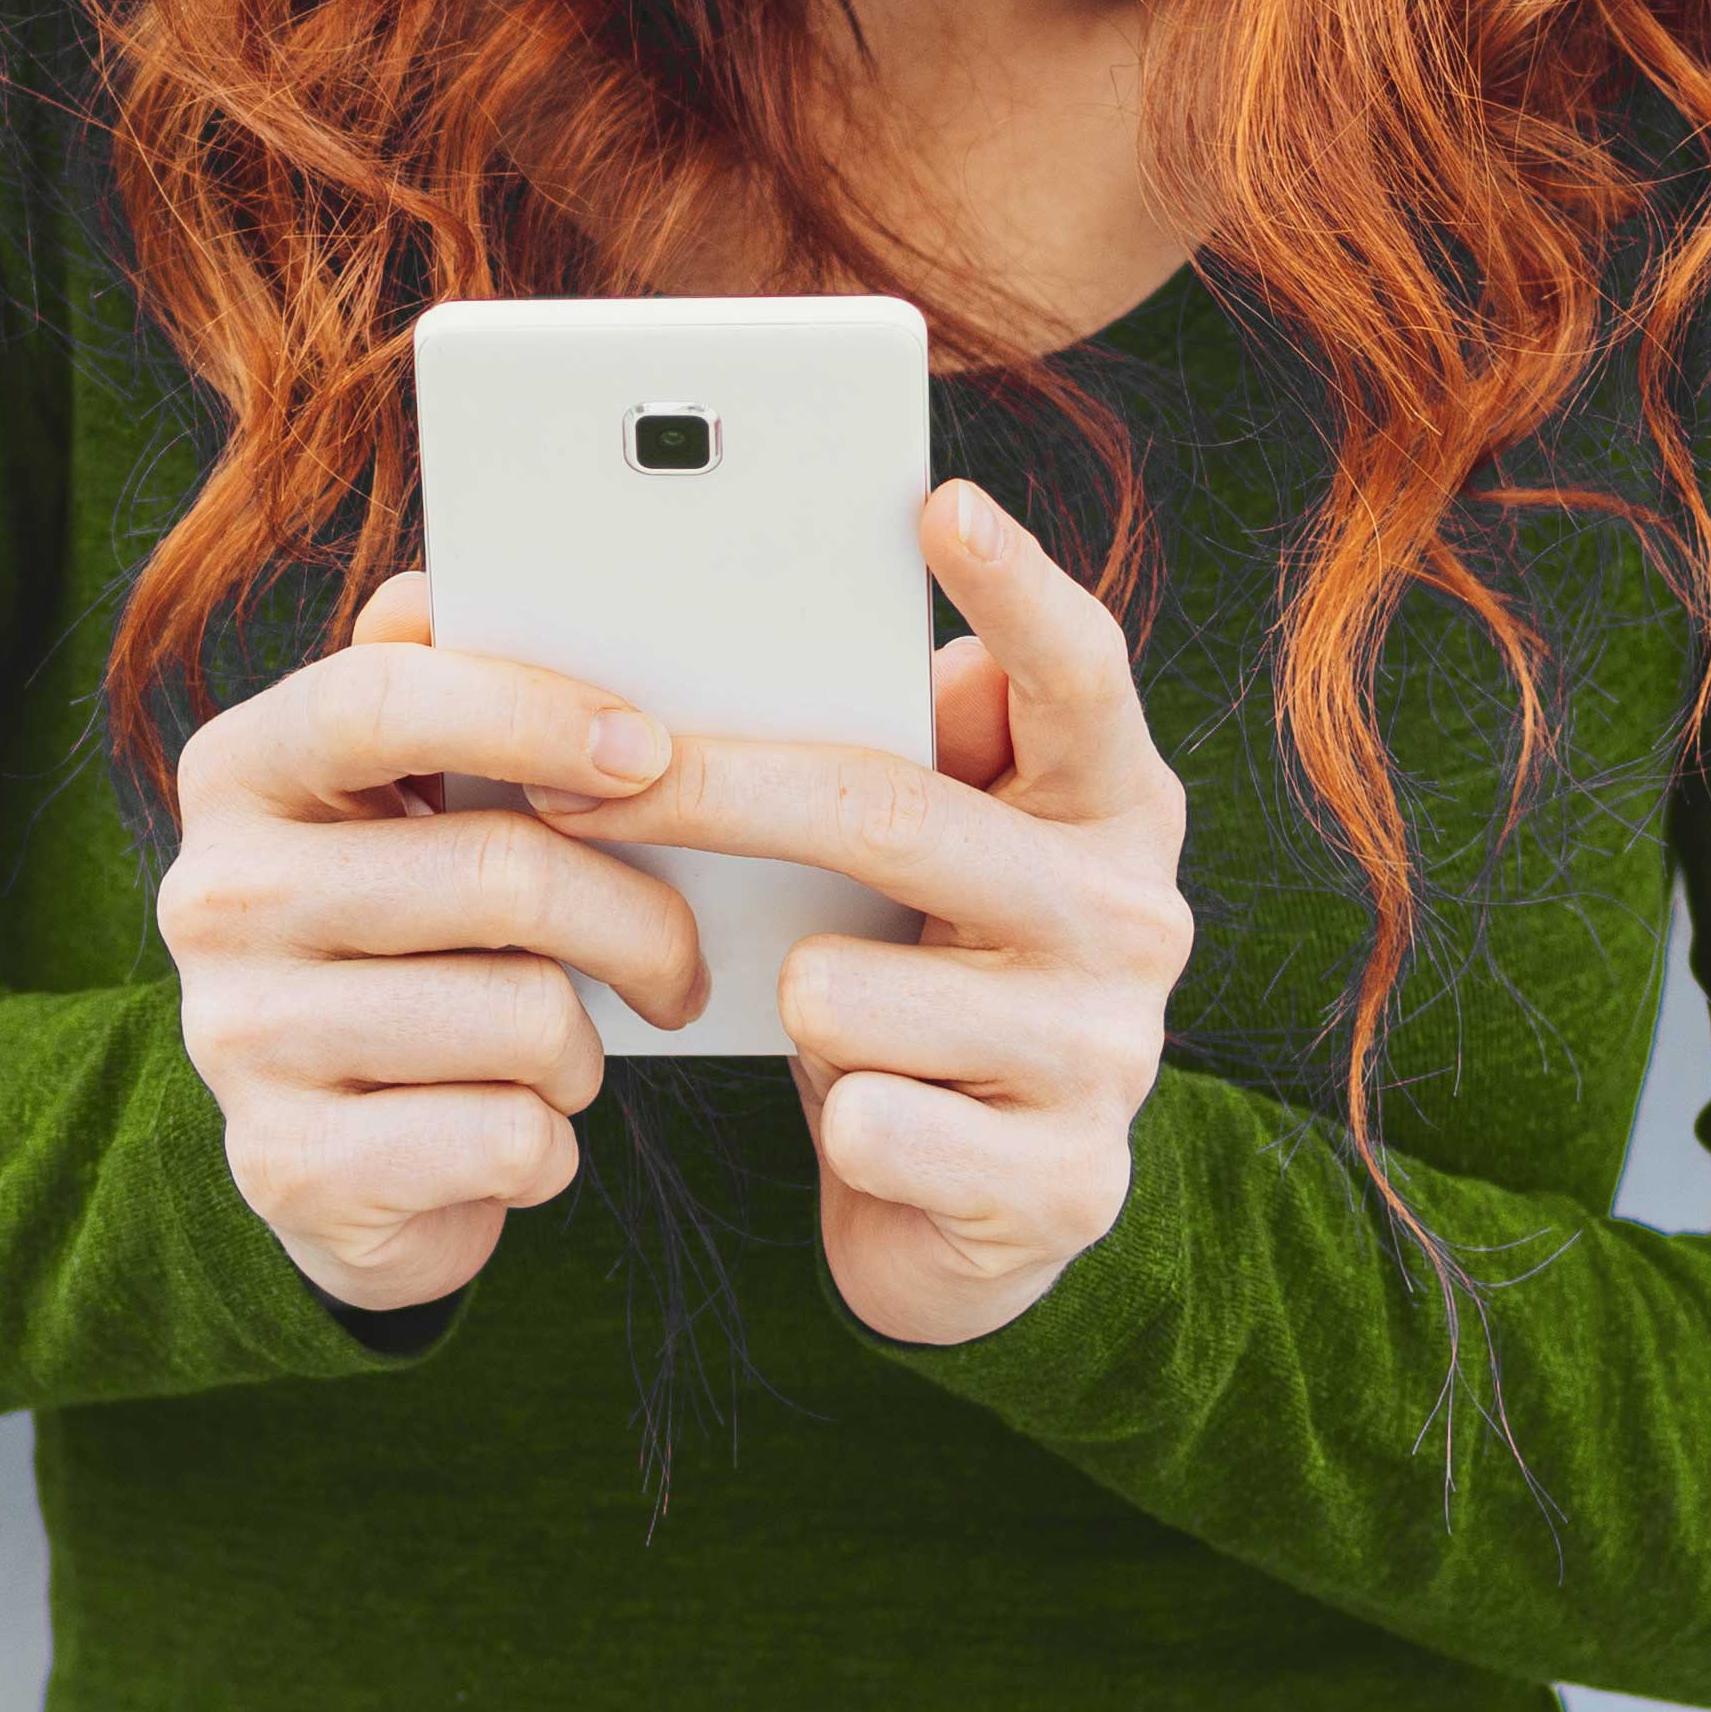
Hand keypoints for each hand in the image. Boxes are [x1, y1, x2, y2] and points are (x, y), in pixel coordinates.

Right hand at [153, 569, 709, 1317]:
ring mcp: (238, 1040)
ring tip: (554, 1051)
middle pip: (500, 871)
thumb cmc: (398, 949)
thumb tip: (433, 593)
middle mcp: (213, 896)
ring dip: (583, 1048)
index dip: (532, 709)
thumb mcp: (393, 812)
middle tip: (679, 961)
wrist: (332, 1169)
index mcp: (237, 773)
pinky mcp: (291, 1167)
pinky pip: (512, 1139)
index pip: (380, 699)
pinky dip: (550, 1145)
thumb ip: (422, 695)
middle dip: (638, 921)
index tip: (648, 751)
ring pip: (527, 1018)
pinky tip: (506, 1131)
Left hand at [559, 479, 1190, 1346]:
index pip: (1076, 671)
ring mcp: (1108, 1052)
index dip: (1014, 587)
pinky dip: (836, 1119)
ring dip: (793, 1003)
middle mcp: (1134, 912)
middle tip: (577, 778)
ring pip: (842, 986)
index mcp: (1107, 801)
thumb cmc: (918, 979)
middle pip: (886, 813)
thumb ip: (895, 746)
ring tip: (831, 1024)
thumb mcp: (917, 860)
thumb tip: (761, 638)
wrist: (971, 1212)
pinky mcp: (1064, 1183)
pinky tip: (873, 1130)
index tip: (937, 499)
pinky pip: (869, 1121)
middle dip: (711, 792)